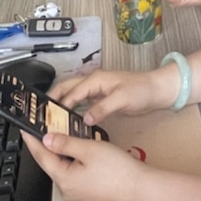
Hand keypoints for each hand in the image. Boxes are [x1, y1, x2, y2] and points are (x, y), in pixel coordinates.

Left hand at [22, 130, 146, 200]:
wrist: (139, 188)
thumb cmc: (118, 170)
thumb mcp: (88, 149)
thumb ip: (65, 143)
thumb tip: (46, 139)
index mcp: (64, 178)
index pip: (40, 156)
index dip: (31, 140)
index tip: (24, 128)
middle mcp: (67, 188)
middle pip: (50, 162)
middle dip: (46, 144)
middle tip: (42, 126)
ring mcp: (77, 191)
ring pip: (61, 166)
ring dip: (60, 150)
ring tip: (58, 133)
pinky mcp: (86, 191)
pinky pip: (72, 172)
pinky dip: (71, 158)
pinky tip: (76, 148)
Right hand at [47, 65, 177, 123]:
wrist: (158, 90)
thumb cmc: (142, 90)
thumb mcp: (122, 99)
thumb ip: (102, 108)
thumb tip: (85, 119)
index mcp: (95, 80)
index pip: (71, 93)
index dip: (58, 104)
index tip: (48, 117)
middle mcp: (93, 82)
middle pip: (65, 88)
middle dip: (52, 99)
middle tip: (42, 115)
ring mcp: (97, 89)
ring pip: (72, 94)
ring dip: (61, 104)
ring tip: (51, 119)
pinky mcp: (101, 98)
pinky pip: (81, 102)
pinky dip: (73, 108)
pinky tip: (70, 120)